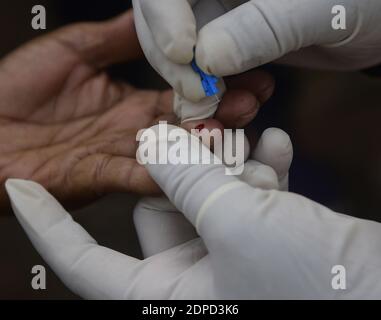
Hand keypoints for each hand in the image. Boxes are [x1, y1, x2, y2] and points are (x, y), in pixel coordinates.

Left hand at [0, 10, 272, 209]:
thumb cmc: (15, 86)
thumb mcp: (71, 50)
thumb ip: (115, 38)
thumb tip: (151, 17)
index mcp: (128, 98)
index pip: (182, 91)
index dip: (212, 83)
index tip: (245, 73)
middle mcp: (132, 128)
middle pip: (187, 123)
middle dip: (222, 113)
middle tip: (253, 102)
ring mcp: (120, 153)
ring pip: (171, 150)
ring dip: (204, 144)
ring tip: (234, 132)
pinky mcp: (100, 176)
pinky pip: (139, 174)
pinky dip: (166, 170)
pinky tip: (192, 162)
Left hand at [5, 126, 290, 298]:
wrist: (380, 291)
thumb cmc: (312, 284)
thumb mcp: (239, 223)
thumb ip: (189, 179)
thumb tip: (158, 144)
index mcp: (169, 297)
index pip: (85, 264)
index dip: (48, 226)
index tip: (19, 188)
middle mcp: (192, 278)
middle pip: (161, 207)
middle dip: (184, 168)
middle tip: (208, 134)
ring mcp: (225, 257)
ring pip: (205, 194)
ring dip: (231, 164)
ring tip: (259, 143)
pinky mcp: (256, 239)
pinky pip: (241, 198)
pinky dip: (258, 171)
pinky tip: (278, 147)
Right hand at [137, 0, 380, 84]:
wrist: (375, 24)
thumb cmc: (363, 2)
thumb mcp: (321, 10)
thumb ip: (264, 28)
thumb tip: (205, 59)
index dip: (163, 18)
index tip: (184, 55)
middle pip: (165, 24)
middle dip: (178, 66)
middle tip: (203, 98)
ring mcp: (221, 20)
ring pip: (186, 58)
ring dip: (202, 91)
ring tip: (239, 108)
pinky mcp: (232, 48)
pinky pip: (209, 77)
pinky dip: (220, 98)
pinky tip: (249, 103)